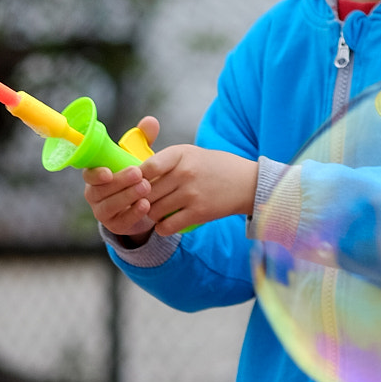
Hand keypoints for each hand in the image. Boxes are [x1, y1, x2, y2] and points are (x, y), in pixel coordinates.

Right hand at [82, 116, 158, 240]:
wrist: (144, 202)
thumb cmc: (136, 174)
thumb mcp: (139, 156)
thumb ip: (143, 139)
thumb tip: (150, 121)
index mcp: (96, 174)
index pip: (88, 174)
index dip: (95, 174)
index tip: (108, 172)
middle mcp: (94, 193)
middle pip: (100, 190)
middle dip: (119, 182)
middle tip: (138, 174)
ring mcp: (102, 211)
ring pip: (110, 205)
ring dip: (127, 196)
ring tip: (146, 187)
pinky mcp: (114, 225)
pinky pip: (121, 221)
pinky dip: (133, 213)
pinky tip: (146, 205)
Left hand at [142, 143, 258, 235]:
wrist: (246, 182)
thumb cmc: (213, 167)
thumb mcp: (189, 153)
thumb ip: (164, 161)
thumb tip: (134, 175)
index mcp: (180, 154)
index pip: (146, 167)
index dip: (135, 179)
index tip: (135, 185)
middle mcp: (185, 172)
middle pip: (146, 192)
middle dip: (140, 200)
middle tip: (141, 203)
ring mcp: (191, 193)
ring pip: (154, 210)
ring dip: (150, 214)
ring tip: (155, 212)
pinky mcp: (198, 213)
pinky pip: (167, 226)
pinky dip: (161, 228)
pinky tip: (165, 224)